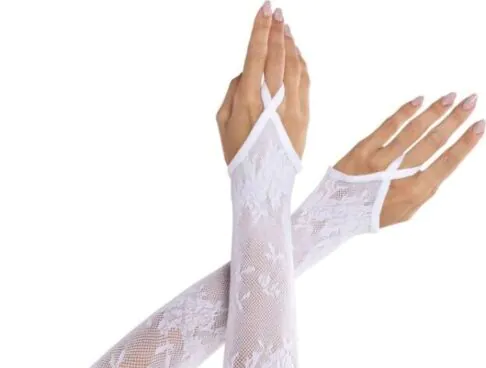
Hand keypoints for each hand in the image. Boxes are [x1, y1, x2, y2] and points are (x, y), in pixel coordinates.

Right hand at [217, 2, 309, 164]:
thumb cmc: (238, 153)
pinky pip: (304, 82)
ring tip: (285, 28)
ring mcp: (291, 108)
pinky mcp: (304, 116)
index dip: (260, 29)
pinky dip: (300, 63)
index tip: (264, 9)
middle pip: (277, 55)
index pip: (256, 55)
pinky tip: (296, 53)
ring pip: (293, 65)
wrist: (263, 183)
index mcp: (248, 100)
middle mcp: (271, 101)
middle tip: (276, 12)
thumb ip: (232, 92)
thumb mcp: (223, 122)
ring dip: (289, 43)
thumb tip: (246, 72)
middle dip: (276, 30)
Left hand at [334, 94, 483, 226]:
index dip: (465, 144)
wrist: (334, 216)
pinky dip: (405, 112)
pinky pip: (387, 127)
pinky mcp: (362, 152)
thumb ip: (424, 192)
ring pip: (413, 131)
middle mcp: (398, 177)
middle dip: (455, 120)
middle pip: (433, 143)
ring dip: (435, 112)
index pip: (446, 164)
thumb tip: (441, 168)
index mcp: (414, 194)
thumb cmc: (373, 214)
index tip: (481, 125)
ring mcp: (379, 163)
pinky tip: (420, 100)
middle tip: (472, 100)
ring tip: (451, 97)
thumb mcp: (405, 213)